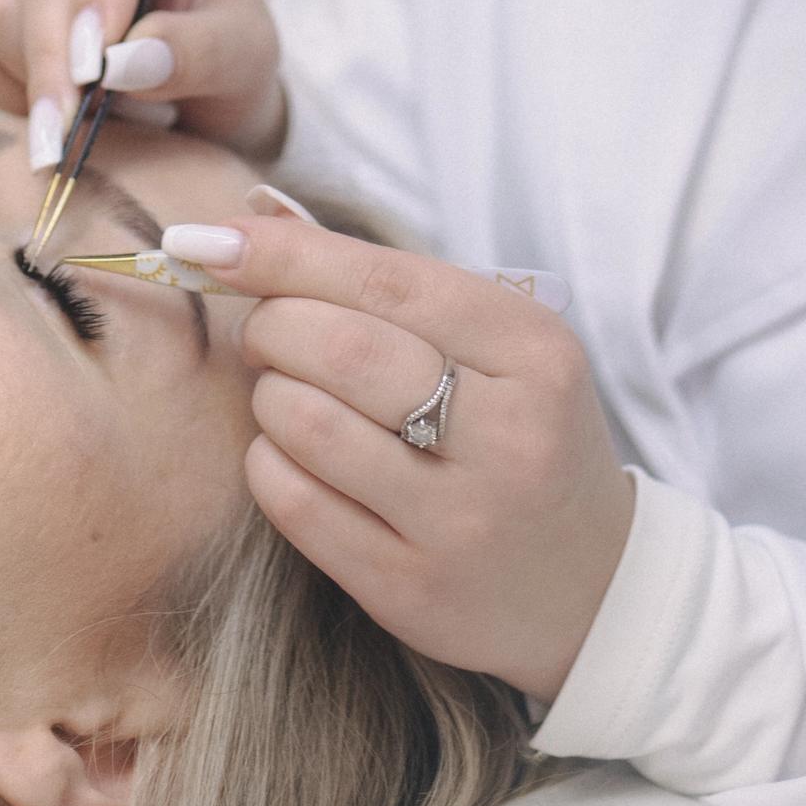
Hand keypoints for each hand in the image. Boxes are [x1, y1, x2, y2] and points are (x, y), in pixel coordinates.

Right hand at [0, 0, 286, 162]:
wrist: (202, 94)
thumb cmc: (229, 53)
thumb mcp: (244, 57)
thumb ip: (197, 52)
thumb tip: (122, 63)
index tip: (99, 59)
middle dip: (54, 55)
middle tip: (73, 132)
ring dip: (34, 79)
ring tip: (90, 122)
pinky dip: (6, 96)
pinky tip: (59, 114)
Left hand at [172, 199, 636, 702]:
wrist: (595, 587)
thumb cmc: (522, 433)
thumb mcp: (497, 344)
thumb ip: (388, 281)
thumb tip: (254, 216)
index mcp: (533, 351)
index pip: (386, 280)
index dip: (284, 254)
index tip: (210, 238)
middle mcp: (507, 435)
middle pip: (338, 347)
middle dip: (271, 324)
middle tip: (267, 329)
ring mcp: (459, 520)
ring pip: (305, 423)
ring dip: (268, 394)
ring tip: (288, 391)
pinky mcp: (409, 589)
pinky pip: (293, 503)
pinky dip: (268, 460)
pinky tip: (293, 453)